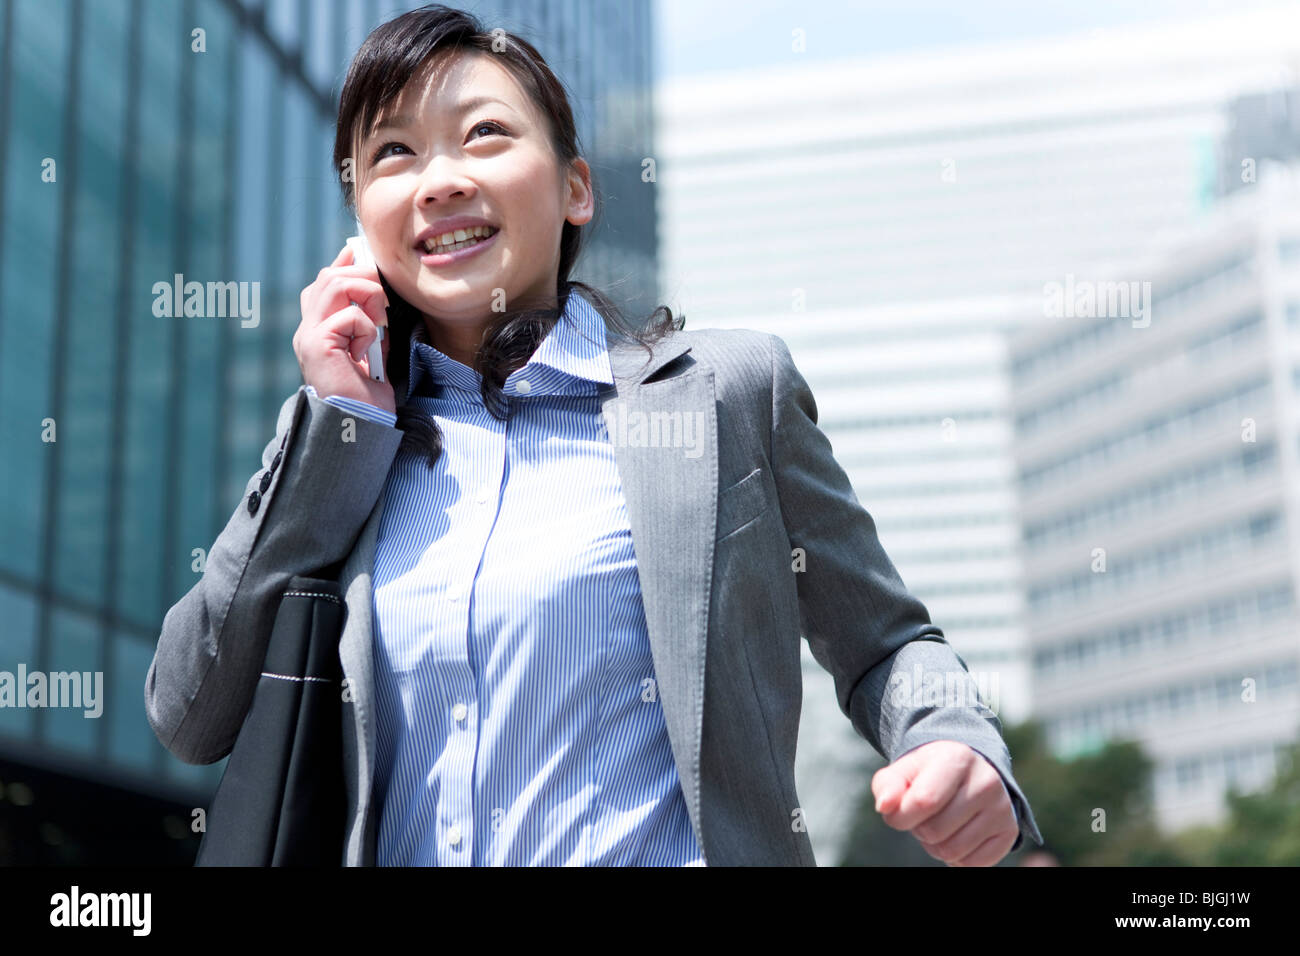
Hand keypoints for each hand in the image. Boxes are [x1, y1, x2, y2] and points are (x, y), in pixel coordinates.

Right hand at [294, 243, 394, 414]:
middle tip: (384, 305)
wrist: (360, 427)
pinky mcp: (317, 345)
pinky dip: (369, 329)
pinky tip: (367, 353)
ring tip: (378, 323)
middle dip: (365, 278)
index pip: (326, 281)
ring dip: (368, 296)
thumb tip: (373, 287)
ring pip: (336, 284)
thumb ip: (368, 319)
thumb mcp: (371, 348)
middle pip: (330, 276)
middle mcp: (307, 328)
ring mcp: (308, 336)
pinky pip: (351, 316)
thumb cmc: (367, 394)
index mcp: (317, 328)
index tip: (364, 257)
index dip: (346, 264)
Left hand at [872, 740, 1018, 865]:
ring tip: (939, 823)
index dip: (902, 815)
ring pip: (951, 852)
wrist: (967, 772)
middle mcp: (986, 781)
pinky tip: (956, 835)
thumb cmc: (928, 774)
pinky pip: (971, 865)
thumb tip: (885, 806)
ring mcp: (1002, 808)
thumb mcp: (904, 771)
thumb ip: (887, 785)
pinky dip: (955, 858)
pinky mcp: (1009, 832)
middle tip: (924, 815)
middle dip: (918, 829)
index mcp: (958, 758)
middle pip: (934, 831)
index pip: (923, 801)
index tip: (898, 810)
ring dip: (935, 845)